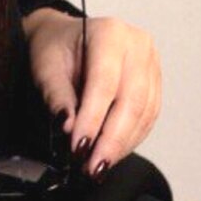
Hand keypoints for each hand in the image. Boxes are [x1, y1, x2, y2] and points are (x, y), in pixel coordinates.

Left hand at [21, 10, 161, 177]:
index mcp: (110, 33)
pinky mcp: (155, 82)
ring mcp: (151, 63)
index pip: (105, 83)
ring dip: (122, 144)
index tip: (79, 146)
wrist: (65, 38)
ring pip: (144, 112)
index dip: (93, 119)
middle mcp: (137, 45)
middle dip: (111, 140)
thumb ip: (57, 96)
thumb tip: (69, 126)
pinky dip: (130, 139)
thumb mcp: (45, 67)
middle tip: (92, 166)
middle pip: (131, 101)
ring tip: (99, 165)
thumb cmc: (54, 48)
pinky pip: (149, 116)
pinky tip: (113, 153)